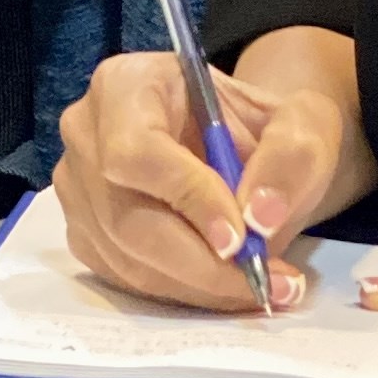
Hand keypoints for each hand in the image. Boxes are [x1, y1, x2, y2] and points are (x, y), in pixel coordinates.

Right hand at [54, 29, 372, 314]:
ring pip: (127, 258)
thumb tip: (261, 216)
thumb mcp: (300, 123)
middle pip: (126, 218)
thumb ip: (289, 158)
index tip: (240, 239)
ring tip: (264, 287)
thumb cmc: (262, 128)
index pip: (138, 151)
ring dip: (198, 285)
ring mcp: (77, 189)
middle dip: (200, 262)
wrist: (244, 148)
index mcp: (126, 85)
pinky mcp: (85, 234)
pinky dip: (182, 292)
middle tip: (264, 282)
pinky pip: (126, 278)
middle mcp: (87, 135)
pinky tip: (227, 285)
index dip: (186, 199)